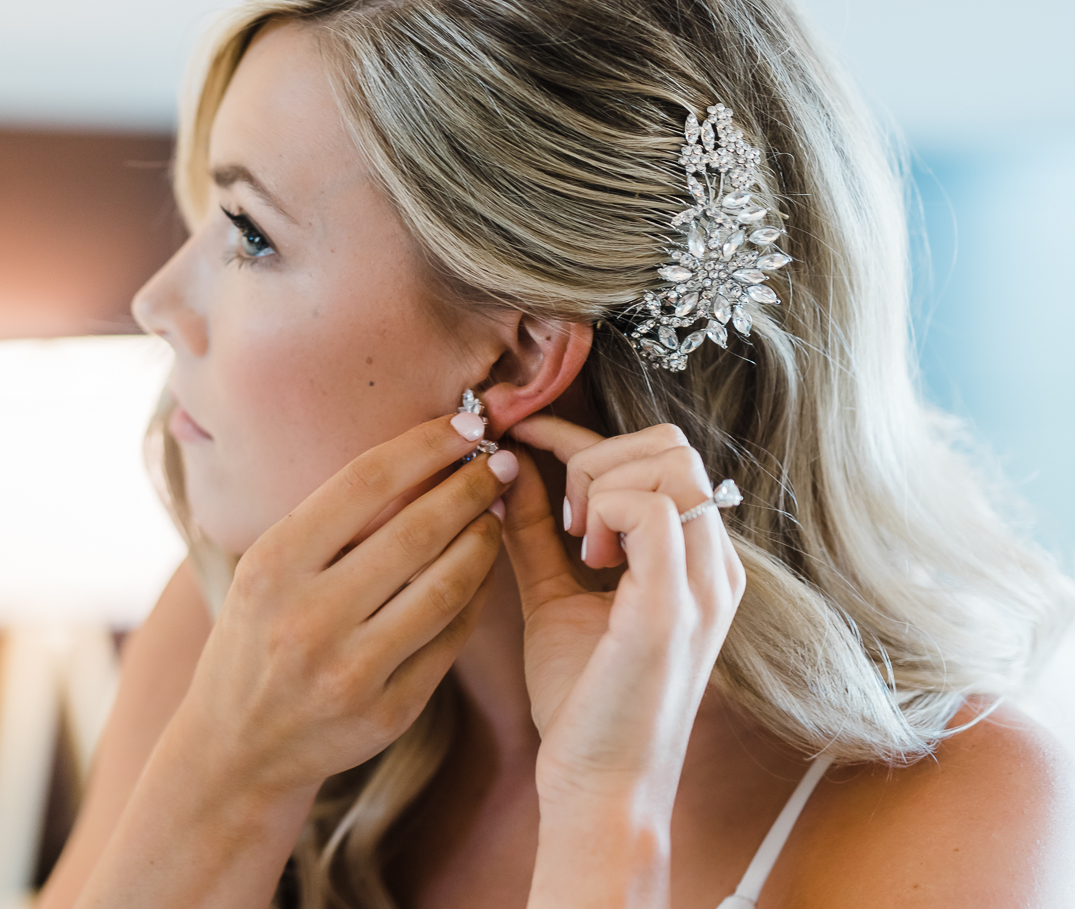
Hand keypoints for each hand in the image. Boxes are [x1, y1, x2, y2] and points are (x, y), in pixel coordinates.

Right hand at [167, 414, 518, 803]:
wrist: (236, 748)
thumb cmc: (257, 637)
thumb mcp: (266, 571)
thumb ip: (329, 523)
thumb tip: (420, 459)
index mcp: (272, 565)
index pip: (364, 481)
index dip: (425, 446)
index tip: (467, 426)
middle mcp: (308, 617)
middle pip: (415, 531)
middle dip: (468, 487)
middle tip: (498, 463)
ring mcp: (350, 671)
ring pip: (444, 587)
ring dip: (482, 540)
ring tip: (493, 513)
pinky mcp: (386, 712)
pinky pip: (450, 640)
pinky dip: (476, 597)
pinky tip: (483, 571)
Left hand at [500, 417, 744, 812]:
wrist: (598, 787)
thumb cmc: (583, 701)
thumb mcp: (554, 595)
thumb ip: (537, 532)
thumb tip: (509, 466)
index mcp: (696, 562)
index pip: (660, 454)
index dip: (583, 436)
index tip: (522, 436)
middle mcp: (714, 566)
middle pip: (672, 443)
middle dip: (597, 456)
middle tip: (563, 522)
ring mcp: (703, 584)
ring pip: (671, 460)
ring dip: (601, 483)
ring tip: (577, 546)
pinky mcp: (675, 606)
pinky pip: (654, 508)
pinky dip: (605, 511)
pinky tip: (586, 559)